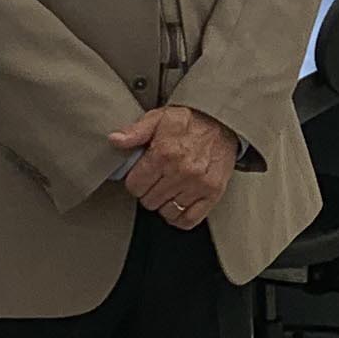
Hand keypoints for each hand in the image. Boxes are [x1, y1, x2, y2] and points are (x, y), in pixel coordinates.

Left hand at [110, 103, 239, 227]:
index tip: (141, 175)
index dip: (135, 181)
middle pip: (149, 201)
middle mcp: (181, 171)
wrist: (222, 122)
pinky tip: (178, 203)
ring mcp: (198, 185)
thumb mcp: (159, 118)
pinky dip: (180, 216)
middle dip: (149, 191)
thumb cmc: (190, 121)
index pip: (135, 186)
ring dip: (164, 203)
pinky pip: (188, 219)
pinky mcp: (212, 194)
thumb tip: (116, 140)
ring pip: (167, 212)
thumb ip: (136, 131)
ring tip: (168, 188)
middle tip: (156, 179)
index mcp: (164, 153)